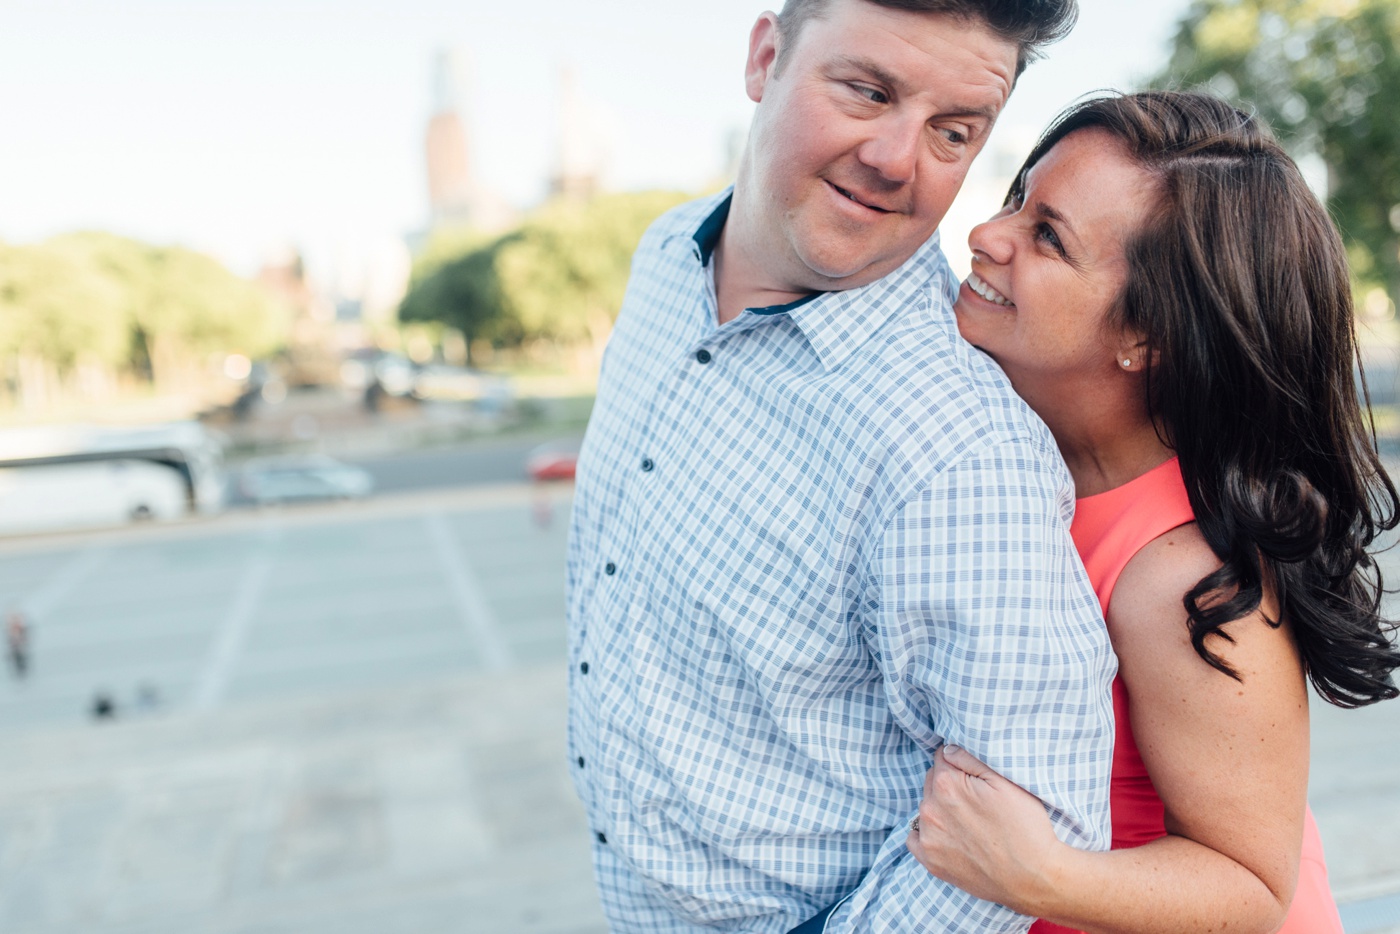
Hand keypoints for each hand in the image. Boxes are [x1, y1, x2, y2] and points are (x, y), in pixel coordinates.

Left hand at [905, 744, 1064, 913]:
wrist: (1032, 877)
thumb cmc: (1025, 827)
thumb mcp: (1006, 783)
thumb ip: (971, 759)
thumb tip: (948, 749)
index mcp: (947, 784)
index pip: (942, 757)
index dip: (959, 763)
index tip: (974, 776)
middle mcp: (930, 808)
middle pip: (932, 781)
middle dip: (948, 784)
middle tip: (975, 799)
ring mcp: (928, 836)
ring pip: (925, 807)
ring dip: (939, 808)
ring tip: (968, 821)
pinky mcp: (930, 861)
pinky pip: (914, 837)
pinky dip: (926, 833)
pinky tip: (948, 836)